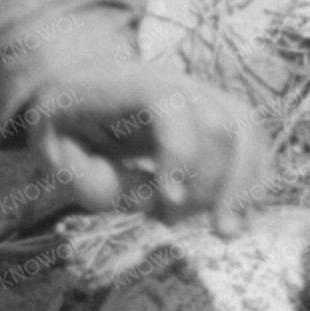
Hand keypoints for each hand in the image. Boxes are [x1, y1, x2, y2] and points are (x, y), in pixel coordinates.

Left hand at [16, 62, 272, 233]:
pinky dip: (254, 182)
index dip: (180, 151)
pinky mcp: (218, 113)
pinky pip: (254, 141)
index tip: (167, 204)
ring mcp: (201, 93)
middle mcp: (173, 80)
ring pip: (246, 129)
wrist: (83, 86)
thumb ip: (96, 181)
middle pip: (217, 121)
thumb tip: (154, 197)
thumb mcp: (55, 155)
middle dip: (205, 184)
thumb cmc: (66, 126)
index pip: (168, 102)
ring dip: (241, 187)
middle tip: (168, 221)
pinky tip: (235, 216)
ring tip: (221, 231)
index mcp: (123, 84)